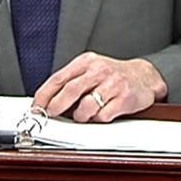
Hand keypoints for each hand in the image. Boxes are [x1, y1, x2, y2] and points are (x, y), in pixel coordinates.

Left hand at [31, 52, 167, 122]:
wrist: (145, 76)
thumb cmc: (113, 75)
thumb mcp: (91, 69)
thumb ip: (71, 81)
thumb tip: (47, 100)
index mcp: (86, 61)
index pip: (59, 78)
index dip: (44, 95)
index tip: (36, 107)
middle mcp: (99, 70)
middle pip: (70, 91)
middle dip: (55, 106)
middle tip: (50, 115)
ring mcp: (113, 84)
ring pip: (86, 106)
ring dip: (79, 116)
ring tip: (82, 115)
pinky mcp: (124, 99)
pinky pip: (103, 116)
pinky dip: (97, 119)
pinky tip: (100, 114)